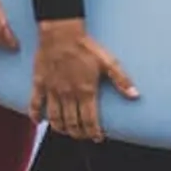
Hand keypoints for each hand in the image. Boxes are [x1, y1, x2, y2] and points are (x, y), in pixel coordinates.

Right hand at [28, 17, 134, 139]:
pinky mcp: (39, 83)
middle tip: (83, 136)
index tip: (97, 137)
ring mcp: (52, 91)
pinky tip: (38, 121)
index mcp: (86, 91)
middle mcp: (68, 95)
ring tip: (66, 131)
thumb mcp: (108, 61)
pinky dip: (35, 115)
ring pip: (55, 118)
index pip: (90, 121)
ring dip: (61, 128)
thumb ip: (121, 80)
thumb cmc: (85, 46)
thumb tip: (135, 95)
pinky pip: (35, 103)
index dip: (94, 132)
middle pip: (73, 123)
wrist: (61, 33)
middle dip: (79, 133)